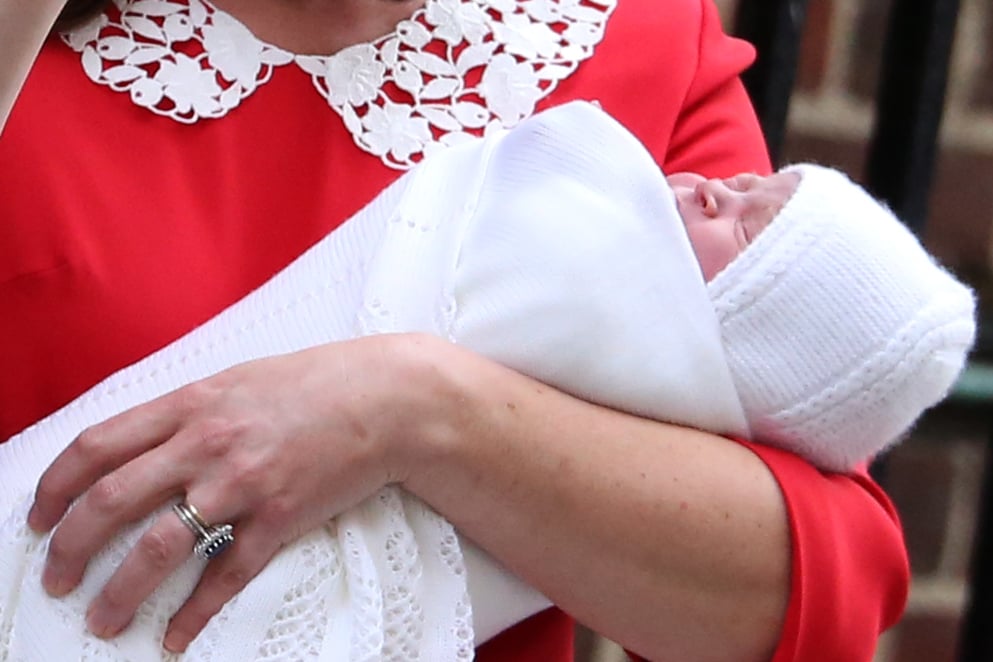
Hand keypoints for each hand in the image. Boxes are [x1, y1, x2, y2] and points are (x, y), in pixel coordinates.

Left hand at [27, 334, 420, 651]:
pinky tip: (175, 637)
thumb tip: (139, 445)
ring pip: (159, 546)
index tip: (38, 519)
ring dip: (120, 592)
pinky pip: (226, 575)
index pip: (97, 446)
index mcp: (191, 405)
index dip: (53, 488)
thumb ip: (186, 411)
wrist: (385, 399)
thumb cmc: (314, 384)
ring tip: (102, 620)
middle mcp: (207, 444)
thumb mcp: (237, 381)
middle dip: (69, 549)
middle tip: (55, 580)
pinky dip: (195, 613)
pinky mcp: (280, 518)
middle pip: (112, 501)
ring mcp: (243, 483)